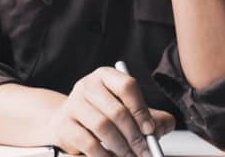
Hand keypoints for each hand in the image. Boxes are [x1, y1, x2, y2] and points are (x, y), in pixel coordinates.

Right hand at [48, 67, 175, 155]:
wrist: (68, 122)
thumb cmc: (105, 116)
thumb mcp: (130, 112)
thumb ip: (152, 118)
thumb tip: (159, 128)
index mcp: (106, 76)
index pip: (127, 86)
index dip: (141, 109)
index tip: (150, 130)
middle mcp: (88, 85)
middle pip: (116, 110)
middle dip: (134, 136)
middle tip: (145, 152)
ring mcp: (73, 103)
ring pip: (102, 127)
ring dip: (121, 147)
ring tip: (130, 156)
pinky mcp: (64, 124)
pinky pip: (88, 142)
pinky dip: (104, 155)